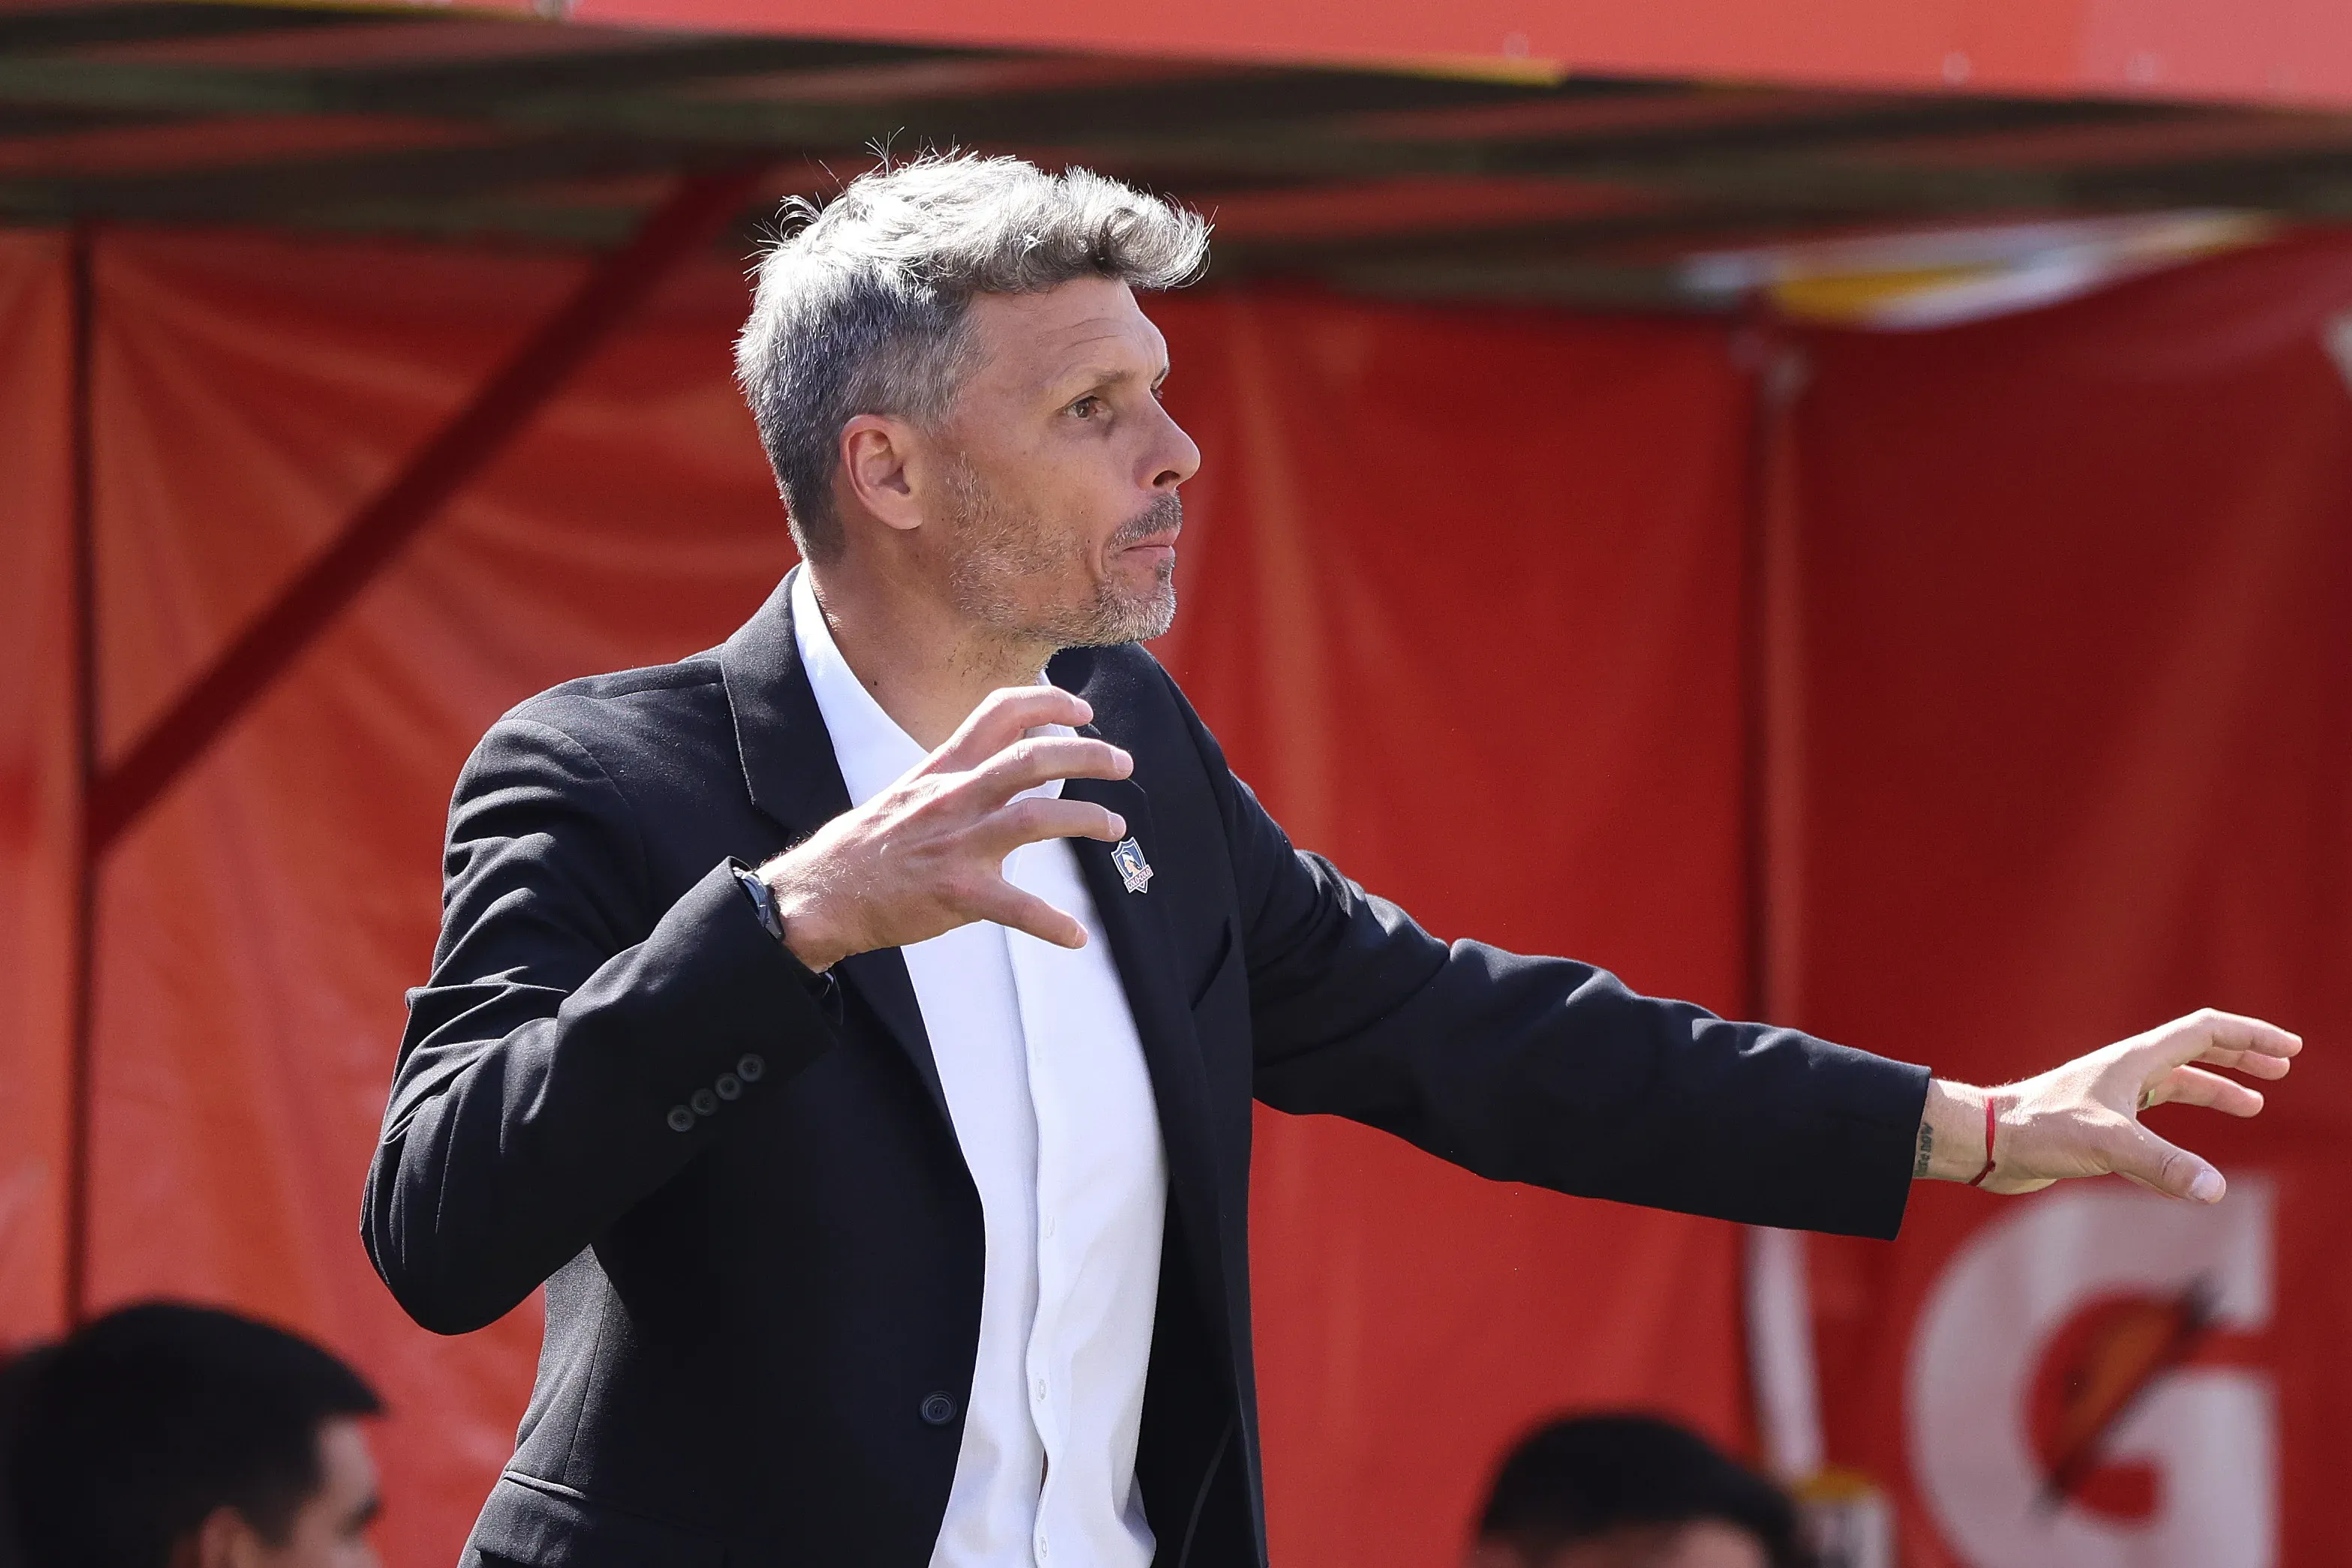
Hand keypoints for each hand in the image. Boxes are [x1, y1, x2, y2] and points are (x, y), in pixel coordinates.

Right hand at [756, 686, 1132, 971]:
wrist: (821, 894)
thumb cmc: (868, 847)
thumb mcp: (909, 792)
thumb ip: (958, 778)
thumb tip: (1006, 770)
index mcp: (942, 769)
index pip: (998, 712)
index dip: (1048, 703)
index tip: (1083, 712)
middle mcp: (954, 797)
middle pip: (1033, 758)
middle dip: (1088, 754)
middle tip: (1123, 762)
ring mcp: (958, 844)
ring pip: (1038, 817)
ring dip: (1088, 818)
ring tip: (1115, 826)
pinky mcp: (958, 894)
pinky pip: (1018, 907)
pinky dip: (1052, 923)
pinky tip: (1075, 935)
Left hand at [1918, 1009, 2301, 1201]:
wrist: (1989, 1143)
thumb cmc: (2040, 1129)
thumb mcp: (2108, 1144)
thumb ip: (2164, 1165)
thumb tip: (2215, 1189)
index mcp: (2134, 1060)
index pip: (2204, 1033)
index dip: (2249, 1037)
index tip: (2289, 1049)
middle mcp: (2125, 1073)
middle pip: (2194, 1053)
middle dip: (2240, 1058)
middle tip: (2282, 1067)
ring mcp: (2112, 1098)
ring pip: (2175, 1086)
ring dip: (2215, 1090)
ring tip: (2254, 1105)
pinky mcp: (2098, 1128)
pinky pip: (2153, 1122)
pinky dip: (2184, 1130)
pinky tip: (2194, 1158)